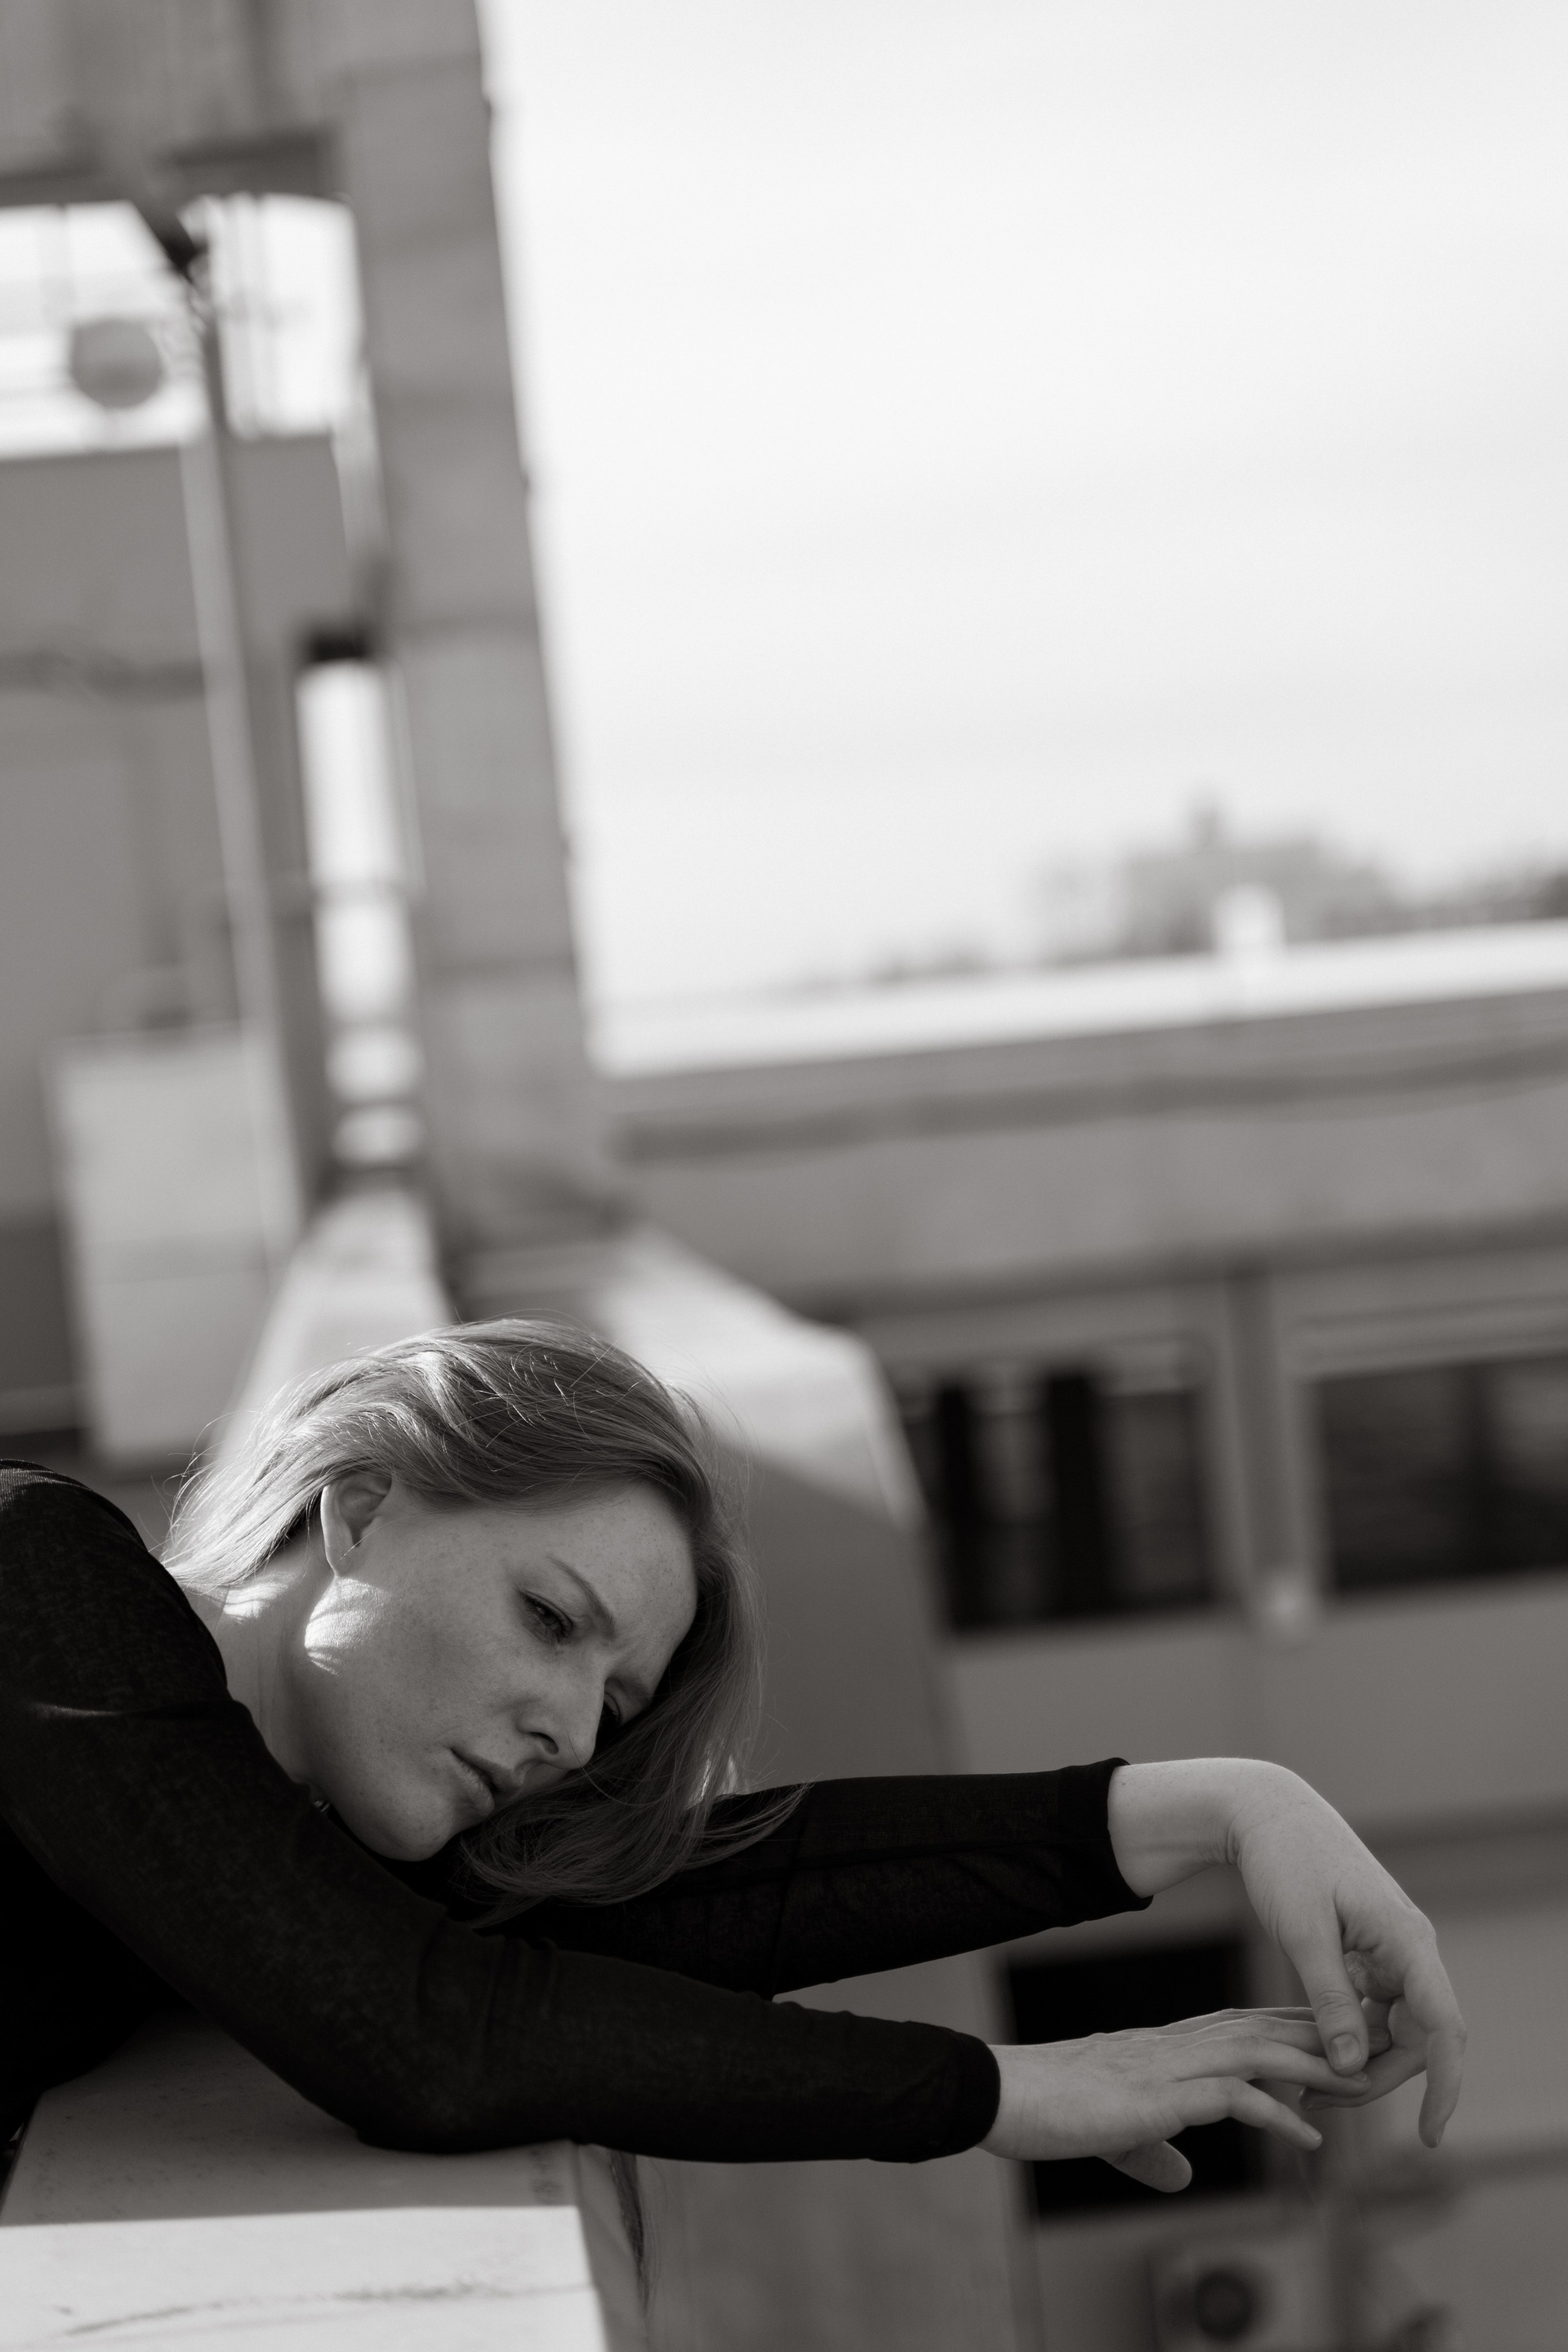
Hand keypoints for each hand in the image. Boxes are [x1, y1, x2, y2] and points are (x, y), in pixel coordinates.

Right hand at [980, 2006, 1359, 2188]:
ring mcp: (1170, 2066)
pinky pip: (1231, 2099)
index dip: (1297, 2029)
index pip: (1246, 2027)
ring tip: (1363, 2084)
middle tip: (1375, 2041)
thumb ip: (1153, 2150)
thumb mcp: (1116, 2132)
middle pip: (1265, 2029)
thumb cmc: (1052, 2107)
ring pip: (1259, 2054)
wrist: (1007, 2092)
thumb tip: (1182, 2176)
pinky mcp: (1159, 2096)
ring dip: (1315, 2068)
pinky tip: (1309, 2135)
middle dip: (1324, 2035)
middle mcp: (1177, 2045)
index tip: (1342, 2033)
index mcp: (1170, 2047)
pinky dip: (1276, 2114)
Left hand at [1226, 1767, 1465, 2145]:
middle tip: (1314, 2100)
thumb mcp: (1303, 1931)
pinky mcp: (1368, 1953)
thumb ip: (1331, 1999)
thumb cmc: (1285, 1860)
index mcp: (1407, 1940)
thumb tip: (1353, 2067)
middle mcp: (1410, 1949)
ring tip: (1304, 2083)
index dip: (1444, 2086)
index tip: (1431, 2137)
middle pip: (1415, 2039)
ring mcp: (1391, 1952)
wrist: (1266, 1811)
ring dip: (1357, 2061)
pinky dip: (1346, 2034)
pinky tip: (1311, 2050)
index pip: (1444, 2027)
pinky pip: (1371, 2010)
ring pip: (1391, 2029)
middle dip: (1374, 2079)